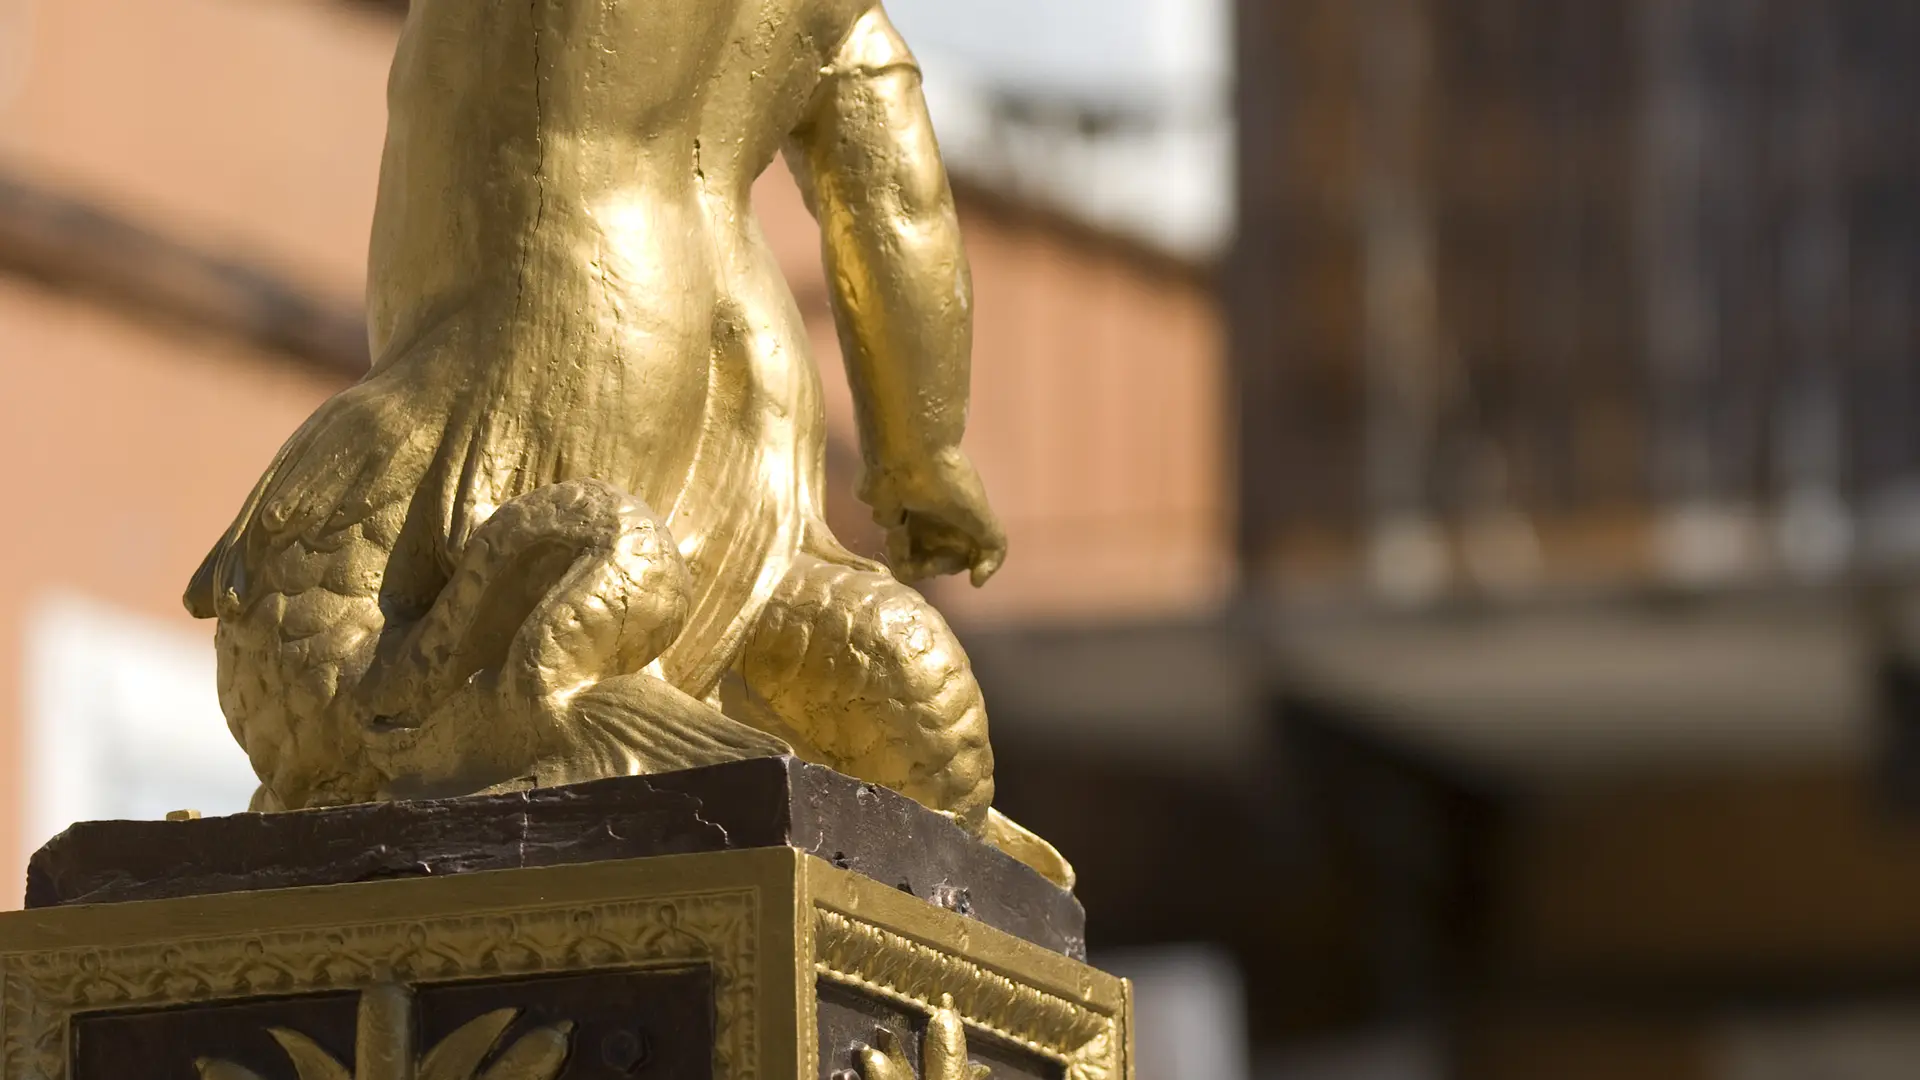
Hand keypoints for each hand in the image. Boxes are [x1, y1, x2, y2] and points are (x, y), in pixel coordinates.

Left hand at [861, 449, 1006, 586]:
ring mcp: (908, 525)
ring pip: (907, 564)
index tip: (949, 560)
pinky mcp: (886, 520)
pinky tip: (897, 529)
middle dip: (930, 566)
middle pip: (930, 567)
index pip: (956, 561)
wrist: (910, 458)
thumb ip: (993, 548)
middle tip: (925, 558)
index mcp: (957, 524)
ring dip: (907, 555)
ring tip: (904, 534)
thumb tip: (977, 582)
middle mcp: (933, 526)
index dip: (953, 565)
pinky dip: (895, 543)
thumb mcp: (981, 518)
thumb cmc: (948, 485)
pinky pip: (889, 548)